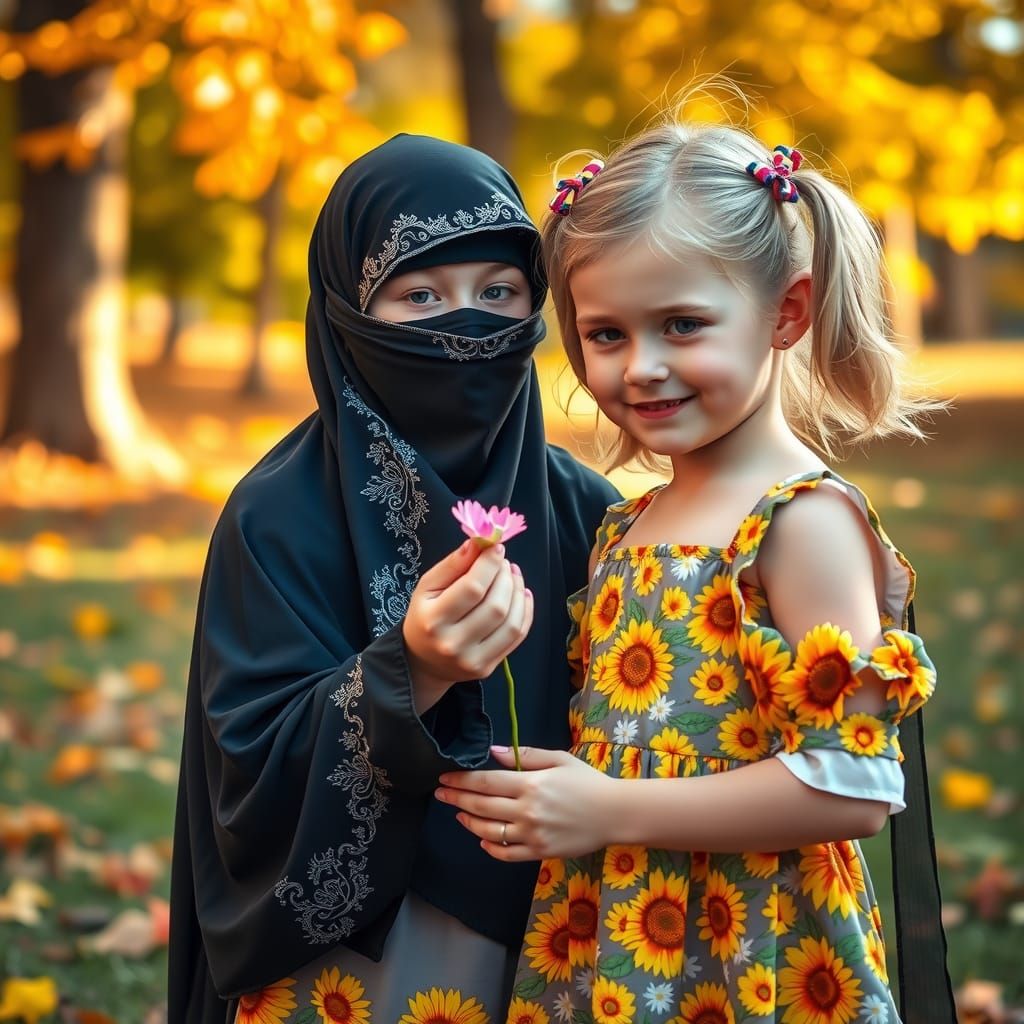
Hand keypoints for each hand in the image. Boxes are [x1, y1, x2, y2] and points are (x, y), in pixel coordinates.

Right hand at [403, 541, 533, 705]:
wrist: (423, 661)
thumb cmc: (425, 616)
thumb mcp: (427, 587)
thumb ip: (452, 564)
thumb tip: (477, 543)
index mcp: (433, 620)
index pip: (472, 588)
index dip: (490, 564)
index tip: (497, 547)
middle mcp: (452, 644)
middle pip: (495, 605)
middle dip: (505, 577)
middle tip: (504, 562)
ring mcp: (473, 660)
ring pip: (510, 622)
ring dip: (518, 592)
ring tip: (514, 575)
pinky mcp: (488, 668)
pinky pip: (517, 636)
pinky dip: (525, 611)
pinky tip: (522, 594)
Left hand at [435, 746, 617, 860]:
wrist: (614, 813)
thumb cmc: (587, 782)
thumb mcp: (559, 759)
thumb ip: (526, 755)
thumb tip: (494, 751)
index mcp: (531, 783)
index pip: (486, 782)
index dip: (461, 780)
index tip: (444, 778)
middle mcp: (527, 810)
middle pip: (481, 806)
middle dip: (456, 799)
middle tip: (440, 794)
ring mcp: (532, 834)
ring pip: (489, 831)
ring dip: (468, 823)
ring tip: (458, 815)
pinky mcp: (539, 852)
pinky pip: (507, 853)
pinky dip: (490, 847)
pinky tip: (482, 839)